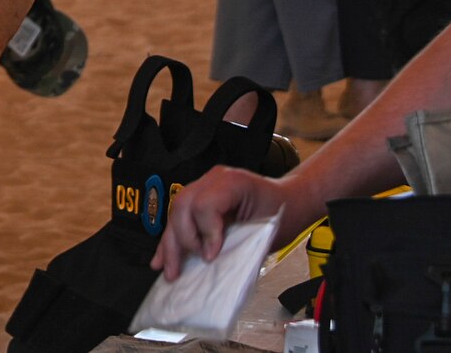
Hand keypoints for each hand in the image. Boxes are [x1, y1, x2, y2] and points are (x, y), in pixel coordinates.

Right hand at [152, 168, 320, 280]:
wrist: (289, 200)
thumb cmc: (282, 214)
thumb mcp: (266, 228)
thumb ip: (238, 243)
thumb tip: (211, 264)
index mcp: (232, 182)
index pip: (204, 204)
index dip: (205, 232)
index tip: (211, 256)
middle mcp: (213, 180)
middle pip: (183, 205)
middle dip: (183, 239)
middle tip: (195, 262)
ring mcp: (203, 187)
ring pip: (175, 212)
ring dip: (170, 244)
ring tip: (169, 271)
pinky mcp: (199, 199)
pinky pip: (179, 217)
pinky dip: (170, 240)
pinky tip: (160, 259)